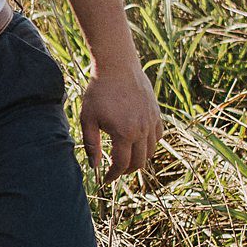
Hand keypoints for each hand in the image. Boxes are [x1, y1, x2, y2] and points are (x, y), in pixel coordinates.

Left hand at [78, 63, 161, 181]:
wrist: (118, 66)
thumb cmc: (99, 91)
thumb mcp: (88, 118)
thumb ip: (91, 144)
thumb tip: (94, 166)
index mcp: (124, 134)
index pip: (122, 164)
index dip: (113, 175)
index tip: (106, 179)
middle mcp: (142, 130)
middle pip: (140, 162)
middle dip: (126, 170)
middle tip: (116, 170)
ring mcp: (152, 121)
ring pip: (151, 151)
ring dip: (139, 158)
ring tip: (127, 157)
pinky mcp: (156, 113)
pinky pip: (158, 136)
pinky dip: (150, 144)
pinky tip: (138, 141)